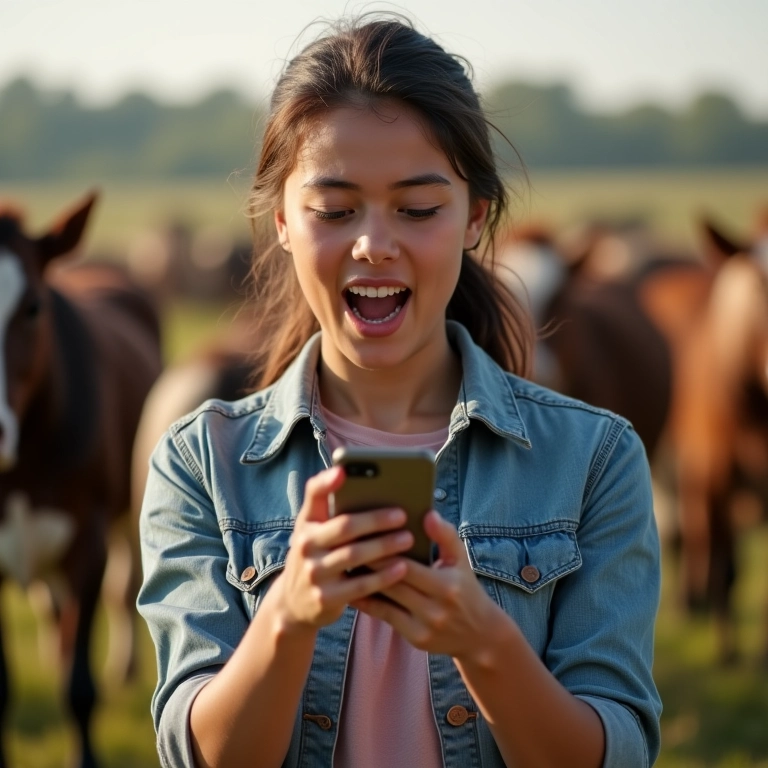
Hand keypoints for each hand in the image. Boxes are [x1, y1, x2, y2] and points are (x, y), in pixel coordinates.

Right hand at [273, 467, 412, 632]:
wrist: (294, 603)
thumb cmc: (317, 555)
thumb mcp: (315, 530)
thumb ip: (331, 506)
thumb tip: (354, 478)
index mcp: (306, 522)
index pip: (313, 494)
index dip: (326, 482)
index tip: (343, 470)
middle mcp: (305, 545)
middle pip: (344, 526)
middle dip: (375, 519)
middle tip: (402, 515)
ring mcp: (313, 572)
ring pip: (354, 555)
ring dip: (384, 546)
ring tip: (408, 539)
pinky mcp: (325, 598)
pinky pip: (359, 585)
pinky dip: (383, 576)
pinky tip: (401, 568)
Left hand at [351, 510, 506, 662]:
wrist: (480, 635)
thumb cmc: (466, 588)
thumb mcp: (461, 560)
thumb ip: (445, 535)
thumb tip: (428, 513)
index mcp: (446, 586)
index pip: (408, 567)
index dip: (385, 552)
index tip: (364, 535)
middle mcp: (435, 609)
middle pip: (393, 583)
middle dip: (368, 565)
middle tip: (345, 547)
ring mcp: (424, 626)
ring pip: (386, 601)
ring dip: (363, 584)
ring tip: (343, 566)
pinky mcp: (415, 639)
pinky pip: (385, 617)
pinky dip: (368, 602)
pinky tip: (351, 588)